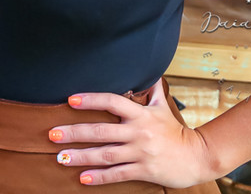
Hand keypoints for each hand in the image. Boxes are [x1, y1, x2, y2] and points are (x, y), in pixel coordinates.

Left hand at [48, 82, 215, 187]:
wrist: (198, 157)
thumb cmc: (176, 131)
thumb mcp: (163, 108)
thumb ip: (152, 90)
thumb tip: (148, 71)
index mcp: (141, 114)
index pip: (112, 101)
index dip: (91, 100)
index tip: (70, 100)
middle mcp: (139, 132)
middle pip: (101, 131)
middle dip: (74, 132)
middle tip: (52, 134)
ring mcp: (141, 152)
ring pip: (105, 154)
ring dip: (81, 156)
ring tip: (60, 157)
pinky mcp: (144, 170)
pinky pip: (117, 174)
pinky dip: (99, 177)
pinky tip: (82, 178)